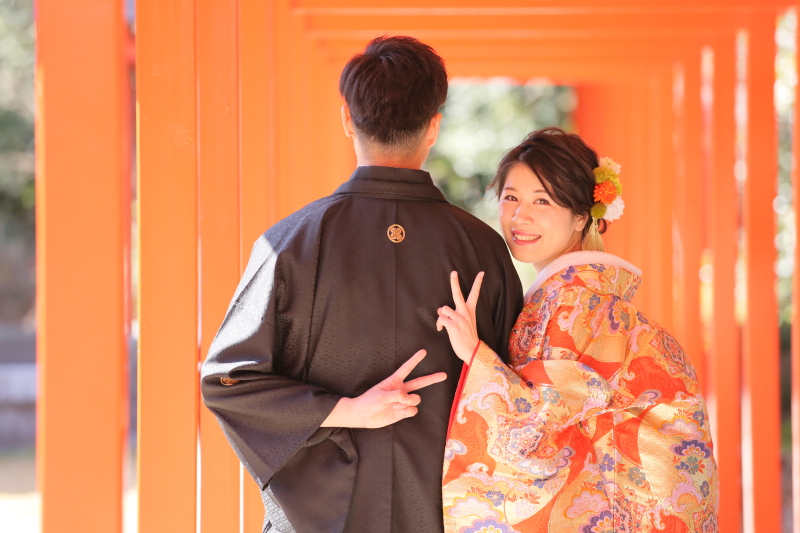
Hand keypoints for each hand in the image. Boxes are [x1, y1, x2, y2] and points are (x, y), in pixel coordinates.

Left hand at [321, 349, 446, 427]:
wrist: (362, 416)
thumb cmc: (369, 401)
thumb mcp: (381, 395)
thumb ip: (397, 396)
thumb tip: (412, 398)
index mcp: (394, 381)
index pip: (407, 368)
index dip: (415, 360)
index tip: (423, 351)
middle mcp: (401, 390)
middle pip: (420, 383)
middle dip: (432, 379)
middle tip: (444, 375)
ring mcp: (403, 401)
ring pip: (416, 399)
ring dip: (409, 402)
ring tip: (396, 405)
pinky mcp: (403, 412)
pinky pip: (413, 411)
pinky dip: (407, 412)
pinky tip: (398, 412)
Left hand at [436, 271, 482, 362]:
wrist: (472, 351)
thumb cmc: (467, 337)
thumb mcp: (465, 323)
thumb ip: (455, 314)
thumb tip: (441, 309)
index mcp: (470, 311)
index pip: (475, 294)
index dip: (478, 283)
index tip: (481, 273)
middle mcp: (465, 313)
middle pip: (458, 294)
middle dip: (455, 282)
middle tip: (454, 272)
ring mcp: (460, 319)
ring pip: (443, 309)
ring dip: (441, 316)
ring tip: (443, 323)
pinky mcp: (453, 326)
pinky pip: (441, 319)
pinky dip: (439, 324)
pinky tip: (441, 329)